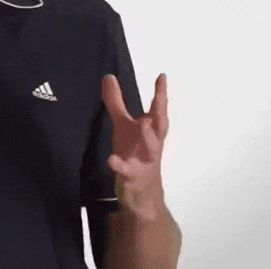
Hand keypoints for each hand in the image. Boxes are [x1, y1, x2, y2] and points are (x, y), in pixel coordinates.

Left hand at [101, 72, 168, 217]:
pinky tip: (112, 160)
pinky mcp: (132, 176)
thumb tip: (109, 77)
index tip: (161, 76)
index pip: (158, 110)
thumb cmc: (134, 153)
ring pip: (150, 150)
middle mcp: (151, 144)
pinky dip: (120, 165)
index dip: (160, 94)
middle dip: (161, 114)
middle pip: (159, 128)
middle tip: (161, 98)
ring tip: (142, 125)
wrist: (141, 193)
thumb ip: (116, 102)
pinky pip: (127, 171)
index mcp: (150, 131)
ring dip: (148, 139)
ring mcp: (143, 161)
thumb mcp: (123, 126)